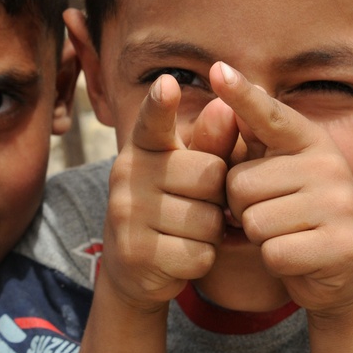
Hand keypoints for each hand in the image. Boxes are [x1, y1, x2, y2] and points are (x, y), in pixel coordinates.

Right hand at [102, 74, 236, 311]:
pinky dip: (202, 258)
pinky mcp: (136, 254)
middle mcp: (126, 175)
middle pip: (208, 175)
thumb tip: (226, 106)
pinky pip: (198, 253)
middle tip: (198, 204)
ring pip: (206, 219)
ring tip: (189, 231)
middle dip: (217, 195)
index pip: (152, 122)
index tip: (168, 83)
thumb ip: (211, 143)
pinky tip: (183, 254)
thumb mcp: (188, 174)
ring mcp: (126, 215)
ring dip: (211, 231)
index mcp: (141, 148)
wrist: (133, 268)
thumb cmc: (171, 207)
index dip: (161, 104)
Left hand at [210, 62, 352, 318]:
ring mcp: (339, 204)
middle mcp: (329, 165)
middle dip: (241, 207)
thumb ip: (242, 148)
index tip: (217, 70)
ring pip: (254, 219)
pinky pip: (273, 251)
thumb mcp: (268, 178)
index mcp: (309, 141)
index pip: (269, 115)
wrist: (339, 274)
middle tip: (270, 214)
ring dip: (257, 235)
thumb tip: (220, 107)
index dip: (242, 95)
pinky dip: (273, 260)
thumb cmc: (291, 217)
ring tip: (283, 233)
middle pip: (240, 183)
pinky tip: (294, 257)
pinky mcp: (340, 245)